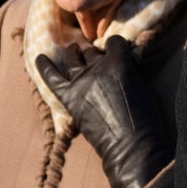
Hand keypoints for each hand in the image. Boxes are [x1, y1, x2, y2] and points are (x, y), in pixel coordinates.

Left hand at [36, 36, 172, 187]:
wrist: (130, 146)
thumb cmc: (146, 118)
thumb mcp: (143, 85)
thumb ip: (129, 71)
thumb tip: (122, 67)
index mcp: (119, 62)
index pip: (114, 42)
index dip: (116, 46)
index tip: (117, 51)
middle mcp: (98, 67)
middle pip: (91, 51)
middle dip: (95, 55)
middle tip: (98, 63)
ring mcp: (81, 82)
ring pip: (73, 58)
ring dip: (74, 54)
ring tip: (74, 52)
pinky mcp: (69, 98)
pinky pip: (52, 78)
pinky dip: (44, 67)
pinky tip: (40, 58)